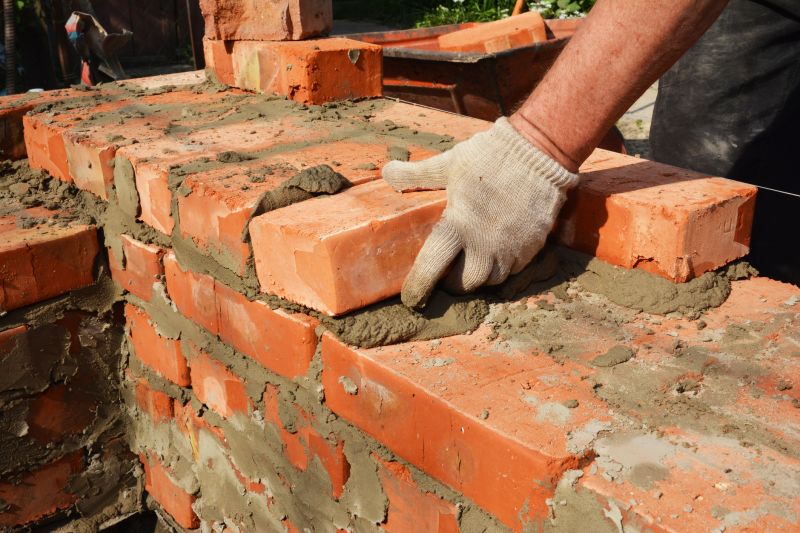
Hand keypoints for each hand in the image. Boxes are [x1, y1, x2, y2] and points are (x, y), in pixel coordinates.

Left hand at [382, 118, 577, 307]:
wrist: (539, 152)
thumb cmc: (489, 157)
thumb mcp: (448, 164)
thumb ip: (416, 174)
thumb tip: (386, 172)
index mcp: (458, 226)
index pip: (431, 268)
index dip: (418, 287)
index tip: (411, 298)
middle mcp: (484, 245)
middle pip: (464, 284)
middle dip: (453, 282)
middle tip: (447, 271)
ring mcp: (511, 249)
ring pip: (491, 281)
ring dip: (478, 276)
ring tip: (471, 262)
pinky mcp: (532, 247)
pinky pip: (514, 269)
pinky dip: (501, 267)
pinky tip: (496, 252)